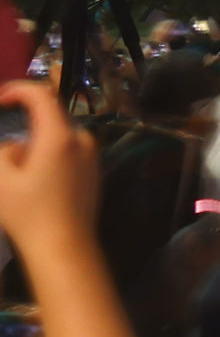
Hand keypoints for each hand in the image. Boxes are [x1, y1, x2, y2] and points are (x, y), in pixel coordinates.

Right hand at [0, 84, 96, 249]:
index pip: (42, 95)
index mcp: (60, 136)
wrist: (65, 247)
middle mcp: (82, 139)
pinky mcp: (94, 170)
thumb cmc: (29, 213)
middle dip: (23, 129)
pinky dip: (48, 157)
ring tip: (18, 178)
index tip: (0, 98)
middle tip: (5, 158)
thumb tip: (13, 144)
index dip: (18, 89)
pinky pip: (68, 152)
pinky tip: (36, 185)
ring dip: (34, 147)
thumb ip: (3, 151)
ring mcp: (92, 155)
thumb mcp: (1, 181)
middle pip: (49, 119)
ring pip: (57, 138)